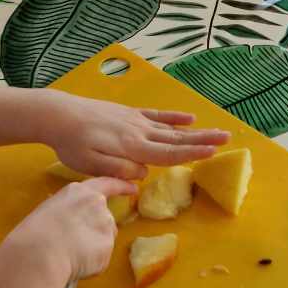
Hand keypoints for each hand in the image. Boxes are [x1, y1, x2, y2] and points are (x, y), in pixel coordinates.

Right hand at [0, 176, 135, 287]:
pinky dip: (92, 263)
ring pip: (104, 239)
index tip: (134, 187)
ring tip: (70, 254)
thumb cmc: (35, 232)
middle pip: (105, 218)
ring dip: (93, 247)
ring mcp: (106, 225)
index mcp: (80, 191)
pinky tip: (76, 264)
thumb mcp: (51, 210)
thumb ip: (70, 211)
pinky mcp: (108, 247)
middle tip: (73, 243)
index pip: (107, 184)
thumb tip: (74, 225)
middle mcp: (98, 204)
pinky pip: (101, 258)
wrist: (39, 253)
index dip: (121, 186)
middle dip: (95, 231)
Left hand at [41, 93, 229, 180]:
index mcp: (132, 147)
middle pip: (176, 139)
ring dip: (195, 131)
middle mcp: (139, 132)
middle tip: (228, 139)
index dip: (191, 154)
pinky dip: (173, 117)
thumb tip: (143, 173)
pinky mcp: (128, 114)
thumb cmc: (72, 144)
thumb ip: (118, 169)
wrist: (59, 114)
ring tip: (216, 131)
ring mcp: (135, 121)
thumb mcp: (90, 165)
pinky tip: (188, 118)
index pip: (168, 153)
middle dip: (203, 140)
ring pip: (170, 128)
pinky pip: (156, 115)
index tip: (213, 153)